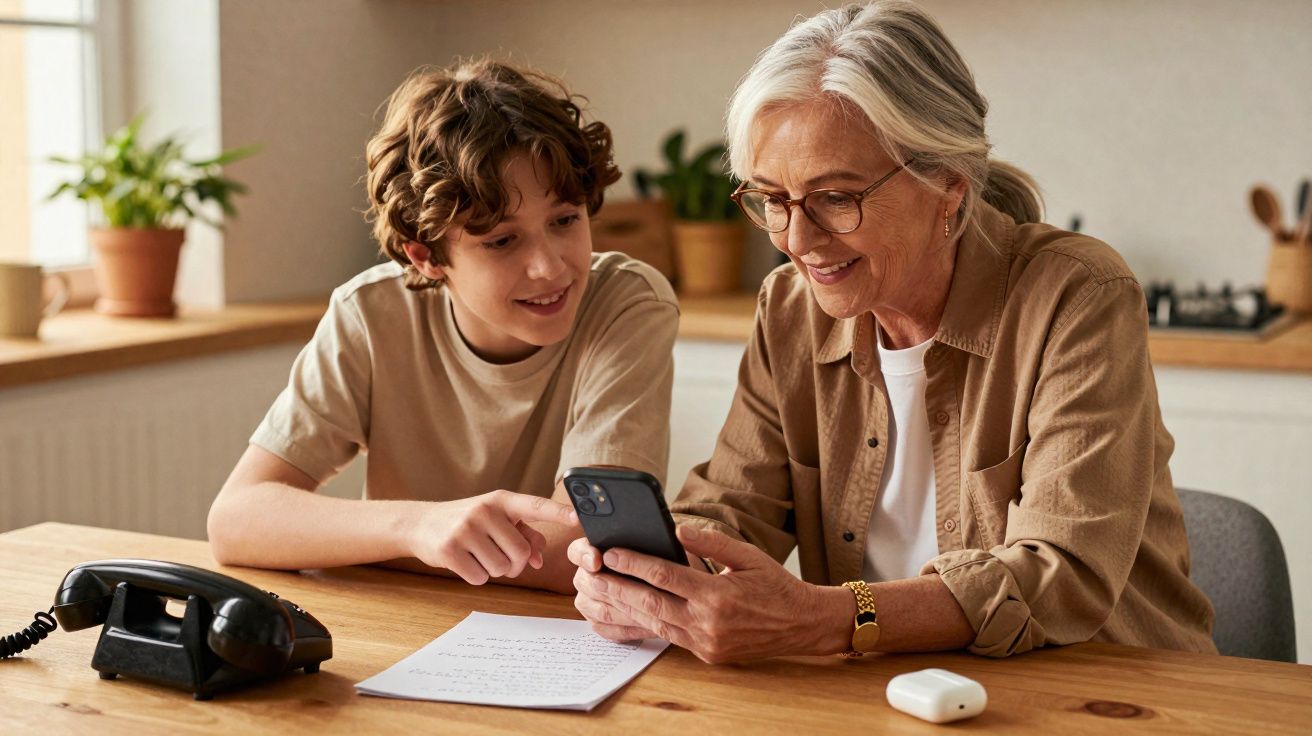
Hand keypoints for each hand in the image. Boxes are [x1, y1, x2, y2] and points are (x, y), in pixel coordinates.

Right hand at [409, 490, 577, 584]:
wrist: (421, 524)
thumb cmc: (468, 522)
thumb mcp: (496, 519)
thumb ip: (524, 534)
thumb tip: (539, 559)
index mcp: (501, 500)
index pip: (534, 505)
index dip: (558, 513)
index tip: (578, 519)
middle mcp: (484, 511)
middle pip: (521, 553)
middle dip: (515, 563)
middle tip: (500, 556)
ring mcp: (465, 529)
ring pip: (501, 568)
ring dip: (495, 570)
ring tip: (480, 555)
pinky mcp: (449, 550)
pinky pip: (480, 577)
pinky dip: (477, 576)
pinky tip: (466, 562)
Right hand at [567, 536, 660, 640]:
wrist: (661, 582)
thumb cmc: (658, 558)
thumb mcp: (655, 543)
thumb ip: (651, 537)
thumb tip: (670, 533)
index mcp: (591, 550)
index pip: (577, 552)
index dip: (585, 555)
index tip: (598, 560)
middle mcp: (586, 576)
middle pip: (585, 582)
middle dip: (608, 586)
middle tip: (628, 589)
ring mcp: (590, 601)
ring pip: (598, 609)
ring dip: (622, 610)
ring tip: (647, 610)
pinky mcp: (598, 622)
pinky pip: (607, 629)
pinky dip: (628, 628)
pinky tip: (649, 626)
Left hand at [571, 526, 829, 662]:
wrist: (803, 625)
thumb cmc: (777, 585)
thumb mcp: (747, 555)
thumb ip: (710, 542)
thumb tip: (677, 530)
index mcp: (718, 595)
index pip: (665, 576)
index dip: (633, 563)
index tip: (610, 551)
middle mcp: (708, 623)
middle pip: (650, 603)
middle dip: (616, 587)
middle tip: (591, 572)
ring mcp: (706, 643)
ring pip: (654, 623)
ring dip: (623, 607)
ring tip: (599, 591)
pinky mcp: (707, 654)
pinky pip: (668, 637)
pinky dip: (645, 622)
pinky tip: (628, 611)